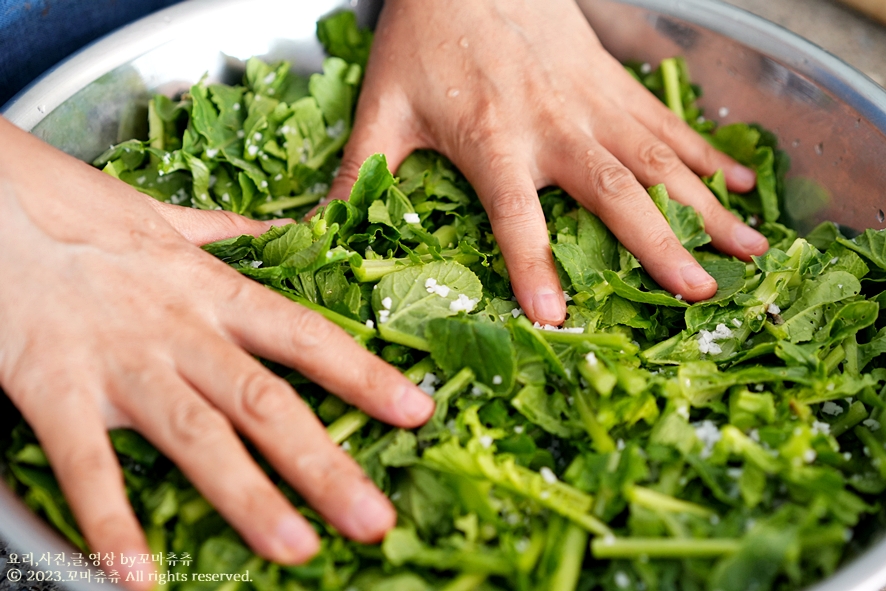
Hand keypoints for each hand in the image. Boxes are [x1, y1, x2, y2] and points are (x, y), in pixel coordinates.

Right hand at [0, 117, 434, 588]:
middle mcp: (181, 331)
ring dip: (249, 498)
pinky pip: (87, 465)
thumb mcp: (172, 222)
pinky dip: (112, 523)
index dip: (366, 375)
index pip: (307, 337)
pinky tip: (138, 580)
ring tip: (297, 550)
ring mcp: (121, 363)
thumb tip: (285, 231)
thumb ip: (233, 235)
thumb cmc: (85, 215)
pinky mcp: (54, 388)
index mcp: (214, 291)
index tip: (418, 412)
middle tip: (374, 521)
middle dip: (325, 465)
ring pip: (198, 437)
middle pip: (267, 402)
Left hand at [328, 0, 768, 323]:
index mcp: (493, 137)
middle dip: (659, 242)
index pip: (515, 211)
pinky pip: (669, 125)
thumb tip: (316, 232)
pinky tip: (742, 186)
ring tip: (752, 250)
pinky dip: (708, 156)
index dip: (533, 262)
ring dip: (708, 207)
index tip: (556, 315)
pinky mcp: (615, 86)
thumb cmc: (428, 35)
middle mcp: (555, 126)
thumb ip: (361, 172)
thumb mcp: (384, 106)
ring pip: (659, 160)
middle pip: (612, 190)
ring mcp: (595, 105)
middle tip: (699, 291)